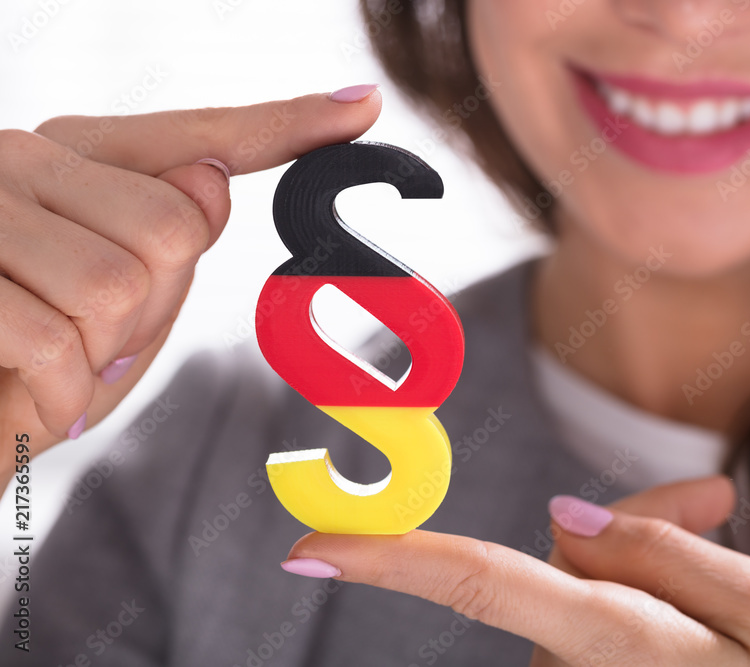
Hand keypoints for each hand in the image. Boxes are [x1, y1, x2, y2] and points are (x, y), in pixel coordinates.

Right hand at [0, 87, 381, 483]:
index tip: (361, 107)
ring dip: (99, 355)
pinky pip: (54, 339)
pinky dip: (60, 393)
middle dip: (149, 312)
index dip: (288, 126)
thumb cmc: (33, 370)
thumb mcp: (126, 311)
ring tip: (56, 364)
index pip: (203, 137)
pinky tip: (35, 397)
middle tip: (97, 341)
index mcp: (78, 158)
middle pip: (172, 225)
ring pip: (117, 284)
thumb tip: (213, 178)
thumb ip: (169, 244)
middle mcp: (23, 158)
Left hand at [283, 476, 749, 665]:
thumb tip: (568, 515)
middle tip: (713, 513)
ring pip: (567, 606)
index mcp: (623, 641)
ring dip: (627, 591)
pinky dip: (620, 620)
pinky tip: (677, 647)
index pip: (489, 582)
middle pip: (549, 569)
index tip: (312, 547)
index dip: (397, 558)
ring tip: (706, 631)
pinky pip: (574, 639)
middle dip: (612, 541)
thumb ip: (665, 548)